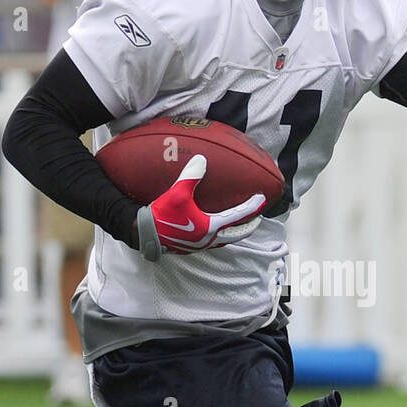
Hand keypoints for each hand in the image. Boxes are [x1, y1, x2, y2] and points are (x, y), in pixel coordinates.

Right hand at [136, 154, 264, 259]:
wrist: (145, 234)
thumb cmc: (162, 215)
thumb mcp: (177, 193)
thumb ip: (190, 177)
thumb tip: (201, 159)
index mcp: (210, 227)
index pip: (239, 217)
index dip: (252, 207)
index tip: (262, 199)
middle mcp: (209, 239)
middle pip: (237, 235)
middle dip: (249, 226)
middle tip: (257, 218)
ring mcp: (200, 245)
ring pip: (225, 240)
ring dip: (236, 232)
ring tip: (240, 224)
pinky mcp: (191, 246)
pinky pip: (213, 241)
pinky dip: (222, 234)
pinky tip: (215, 227)